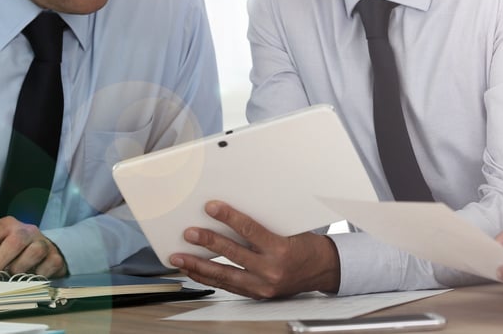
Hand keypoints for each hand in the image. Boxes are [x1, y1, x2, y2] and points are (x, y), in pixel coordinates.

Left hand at [0, 216, 67, 280]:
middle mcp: (26, 229)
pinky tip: (29, 279)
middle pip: (14, 242)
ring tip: (10, 278)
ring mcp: (43, 241)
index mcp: (6, 225)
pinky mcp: (55, 255)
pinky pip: (46, 267)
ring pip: (33, 252)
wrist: (44, 251)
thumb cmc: (11, 253)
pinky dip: (35, 276)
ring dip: (18, 270)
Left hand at [169, 200, 340, 298]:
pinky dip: (209, 278)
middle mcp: (270, 270)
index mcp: (280, 249)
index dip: (228, 217)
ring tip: (180, 257)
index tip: (211, 208)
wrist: (323, 270)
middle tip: (189, 233)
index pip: (249, 230)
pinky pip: (228, 286)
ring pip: (224, 275)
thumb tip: (231, 214)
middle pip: (232, 253)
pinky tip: (195, 271)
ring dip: (199, 265)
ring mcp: (262, 286)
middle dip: (208, 242)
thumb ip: (261, 226)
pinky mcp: (257, 294)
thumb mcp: (288, 229)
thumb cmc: (307, 246)